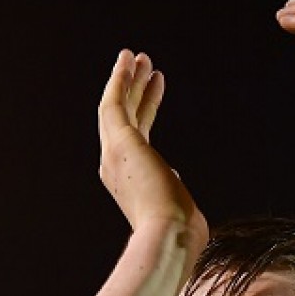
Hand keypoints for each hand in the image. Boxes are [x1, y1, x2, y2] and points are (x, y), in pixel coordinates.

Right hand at [98, 49, 205, 241]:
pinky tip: (129, 60)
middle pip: (123, 119)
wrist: (169, 239)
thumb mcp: (179, 207)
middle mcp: (115, 167)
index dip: (145, 109)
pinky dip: (120, 79)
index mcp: (129, 183)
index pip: (135, 138)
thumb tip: (172, 174)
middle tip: (144, 64)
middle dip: (133, 90)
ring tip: (139, 56)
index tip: (156, 88)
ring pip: (117, 107)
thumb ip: (172, 187)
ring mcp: (114, 154)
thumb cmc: (180, 234)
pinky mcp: (119, 142)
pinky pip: (115, 102)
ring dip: (127, 80)